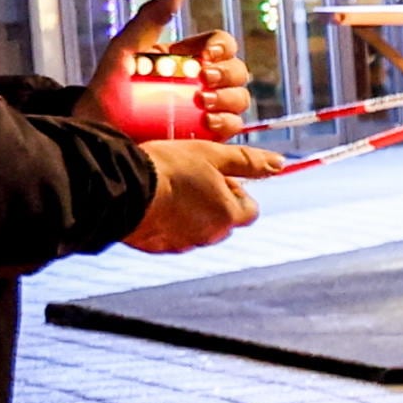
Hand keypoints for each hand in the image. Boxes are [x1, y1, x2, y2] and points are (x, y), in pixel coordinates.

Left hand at [98, 0, 257, 135]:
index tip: (210, 53)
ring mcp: (208, 109)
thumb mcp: (125, 48)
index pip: (221, 44)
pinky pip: (232, 127)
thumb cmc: (108, 87)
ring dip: (229, 98)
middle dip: (228, 73)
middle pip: (237, 71)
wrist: (98, 130)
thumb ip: (150, 17)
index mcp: (188, 58)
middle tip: (206, 78)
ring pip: (239, 99)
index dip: (223, 46)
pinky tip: (207, 123)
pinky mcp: (207, 136)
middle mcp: (203, 82)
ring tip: (204, 104)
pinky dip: (226, 123)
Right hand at [122, 140, 285, 252]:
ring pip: (197, 229)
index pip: (249, 209)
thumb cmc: (169, 168)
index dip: (236, 190)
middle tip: (191, 180)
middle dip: (215, 203)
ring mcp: (182, 244)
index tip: (216, 175)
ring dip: (191, 213)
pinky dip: (167, 223)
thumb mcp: (212, 155)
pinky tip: (153, 203)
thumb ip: (247, 161)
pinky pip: (170, 236)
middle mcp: (209, 236)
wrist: (122, 187)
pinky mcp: (157, 248)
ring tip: (169, 190)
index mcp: (228, 216)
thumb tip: (280, 163)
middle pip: (224, 221)